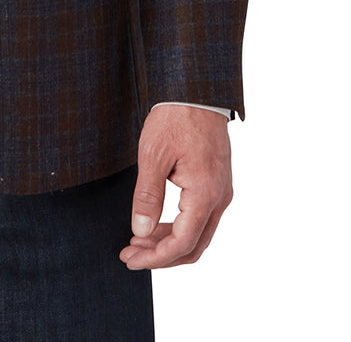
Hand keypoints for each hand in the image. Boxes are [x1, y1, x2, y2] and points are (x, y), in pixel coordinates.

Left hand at [119, 104, 231, 269]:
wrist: (195, 91)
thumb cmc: (175, 118)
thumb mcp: (153, 155)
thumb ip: (147, 196)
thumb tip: (141, 231)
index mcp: (205, 194)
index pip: (182, 243)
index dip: (155, 258)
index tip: (130, 260)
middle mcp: (219, 198)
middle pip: (194, 246)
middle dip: (161, 256)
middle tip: (130, 255)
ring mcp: (220, 191)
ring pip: (198, 233)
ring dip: (168, 242)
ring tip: (137, 241)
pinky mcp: (216, 183)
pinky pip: (199, 217)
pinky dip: (178, 227)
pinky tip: (155, 224)